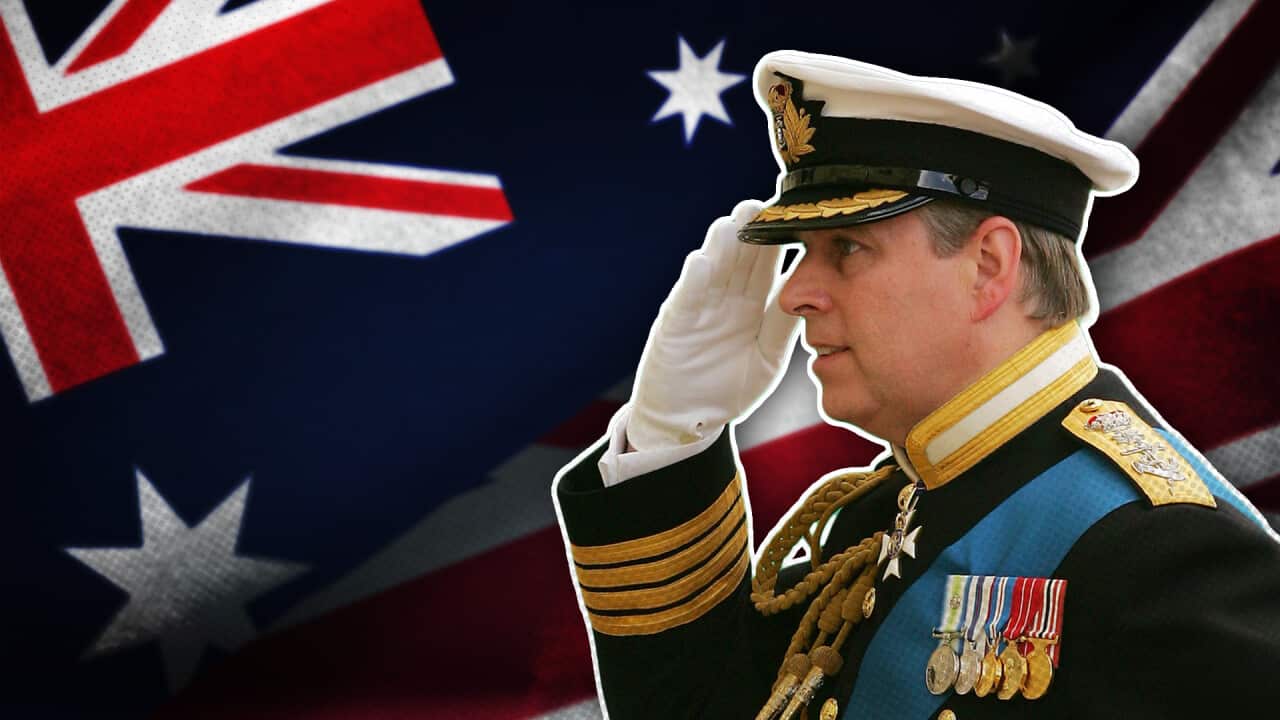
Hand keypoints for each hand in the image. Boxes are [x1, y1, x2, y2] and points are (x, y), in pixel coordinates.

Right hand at [627, 200, 799, 450]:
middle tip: (767, 203)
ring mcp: (700, 308)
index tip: (800, 216)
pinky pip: (687, 298)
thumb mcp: (767, 359)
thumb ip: (783, 327)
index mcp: (752, 304)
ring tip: (736, 223)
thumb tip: (816, 294)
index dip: (782, 241)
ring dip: (723, 245)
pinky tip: (703, 262)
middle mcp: (726, 298)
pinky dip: (694, 280)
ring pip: (714, 268)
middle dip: (753, 231)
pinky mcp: (676, 323)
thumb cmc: (730, 389)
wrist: (689, 421)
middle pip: (742, 257)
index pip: (769, 266)